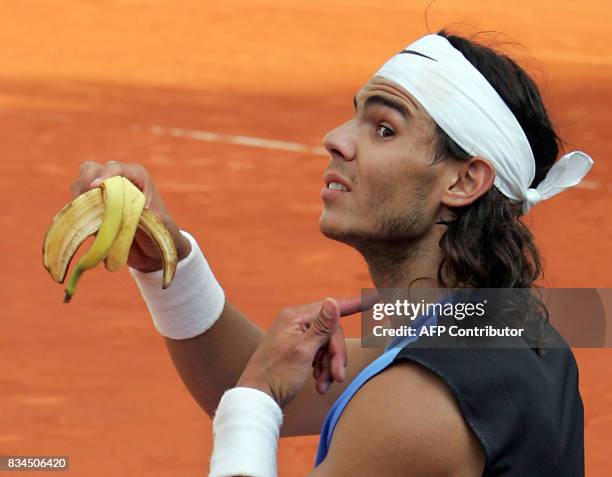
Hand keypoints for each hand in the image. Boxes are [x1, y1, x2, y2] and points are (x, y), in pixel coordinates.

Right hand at [70, 160, 190, 271]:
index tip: (96, 187)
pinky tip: (86, 226)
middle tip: (89, 200)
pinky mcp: (93, 211)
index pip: (116, 168)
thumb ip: (137, 213)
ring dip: (80, 200)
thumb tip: (115, 211)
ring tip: (91, 217)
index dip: (105, 175)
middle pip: (90, 169)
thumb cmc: (163, 232)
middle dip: (86, 182)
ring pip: (79, 186)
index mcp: (137, 176)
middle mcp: (117, 181)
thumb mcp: (157, 222)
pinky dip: (78, 213)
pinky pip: (77, 206)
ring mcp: (103, 195)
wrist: (156, 252)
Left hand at [237, 293, 378, 407]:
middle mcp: (295, 322)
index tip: (375, 298)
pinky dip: (322, 369)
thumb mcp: (303, 351)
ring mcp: (296, 336)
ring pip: (327, 345)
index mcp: (295, 317)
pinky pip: (319, 354)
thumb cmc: (277, 375)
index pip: (330, 307)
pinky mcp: (297, 350)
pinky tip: (318, 384)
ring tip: (322, 385)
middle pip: (331, 332)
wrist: (258, 399)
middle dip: (336, 355)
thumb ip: (321, 326)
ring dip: (329, 366)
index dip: (354, 305)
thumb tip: (332, 300)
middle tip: (337, 376)